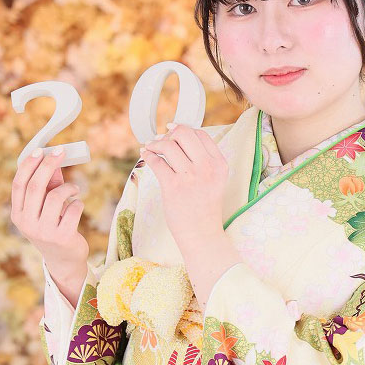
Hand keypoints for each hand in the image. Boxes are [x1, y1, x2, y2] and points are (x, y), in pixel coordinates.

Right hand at [10, 148, 89, 298]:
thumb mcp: (45, 206)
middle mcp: (27, 224)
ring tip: (74, 189)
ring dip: (69, 187)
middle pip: (36, 187)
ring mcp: (43, 232)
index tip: (41, 150)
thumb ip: (48, 185)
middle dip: (49, 165)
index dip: (29, 165)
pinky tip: (77, 206)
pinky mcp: (62, 237)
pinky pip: (73, 209)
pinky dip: (78, 203)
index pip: (19, 184)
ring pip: (56, 196)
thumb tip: (54, 160)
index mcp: (18, 214)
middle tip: (62, 152)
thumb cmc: (53, 226)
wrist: (64, 260)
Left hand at [140, 122, 228, 253]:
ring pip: (169, 145)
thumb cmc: (205, 208)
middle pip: (185, 134)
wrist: (202, 234)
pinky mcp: (173, 186)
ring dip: (155, 144)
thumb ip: (204, 161)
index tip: (173, 132)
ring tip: (150, 147)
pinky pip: (157, 161)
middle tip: (161, 139)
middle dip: (170, 133)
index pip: (202, 135)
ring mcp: (190, 176)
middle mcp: (207, 168)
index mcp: (219, 165)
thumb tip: (178, 138)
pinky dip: (148, 155)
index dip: (185, 130)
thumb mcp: (214, 180)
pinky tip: (145, 155)